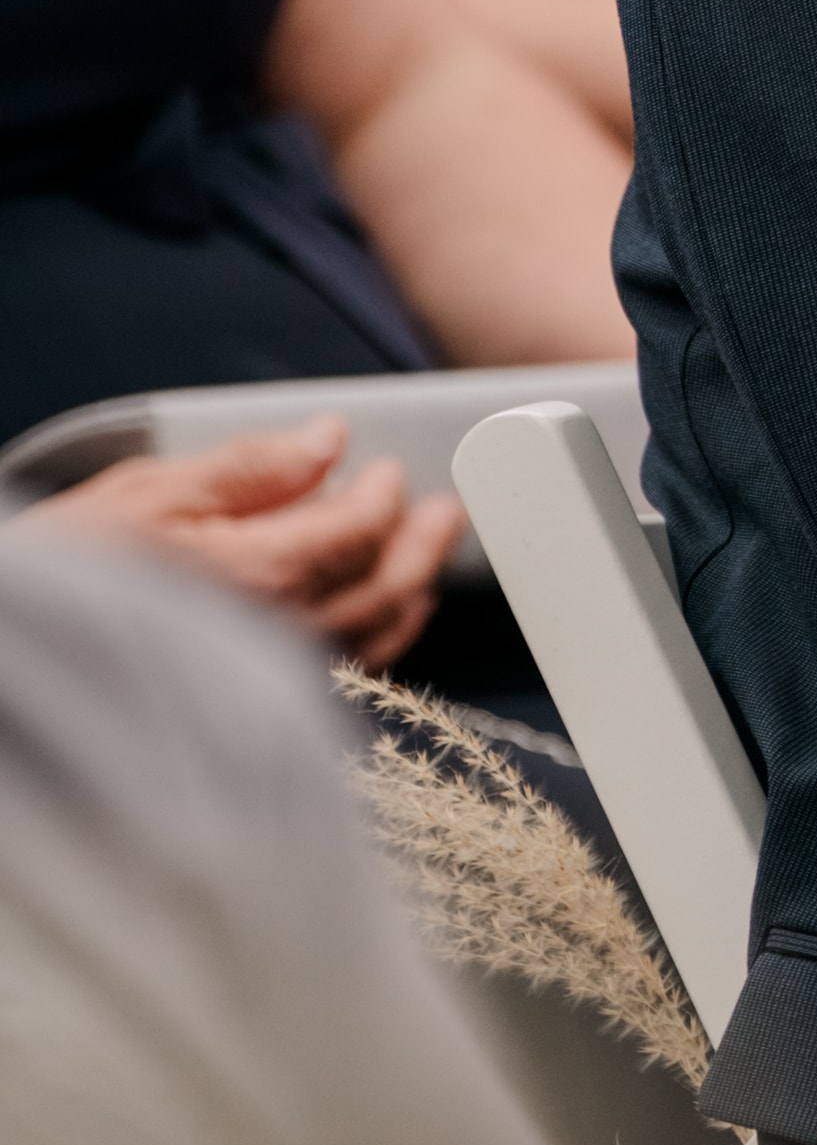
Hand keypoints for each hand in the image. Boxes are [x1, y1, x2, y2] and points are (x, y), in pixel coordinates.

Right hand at [31, 417, 463, 665]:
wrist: (21, 647)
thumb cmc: (71, 568)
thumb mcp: (152, 489)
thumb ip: (251, 466)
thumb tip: (326, 441)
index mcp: (259, 572)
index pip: (357, 530)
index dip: (384, 494)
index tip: (387, 468)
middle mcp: (279, 632)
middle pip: (384, 589)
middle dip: (423, 547)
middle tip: (446, 513)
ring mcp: (272, 675)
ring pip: (373, 641)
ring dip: (409, 598)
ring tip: (426, 568)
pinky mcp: (254, 703)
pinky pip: (342, 680)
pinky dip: (377, 648)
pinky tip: (381, 626)